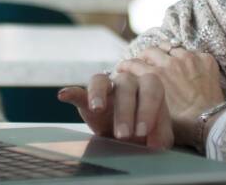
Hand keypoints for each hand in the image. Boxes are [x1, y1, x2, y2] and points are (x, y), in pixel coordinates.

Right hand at [57, 71, 173, 149]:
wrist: (129, 138)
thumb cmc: (146, 133)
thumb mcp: (158, 136)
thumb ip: (161, 135)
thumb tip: (157, 144)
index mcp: (149, 87)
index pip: (151, 87)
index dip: (147, 108)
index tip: (143, 131)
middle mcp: (127, 82)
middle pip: (126, 84)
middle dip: (125, 110)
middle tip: (124, 135)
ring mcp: (106, 88)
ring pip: (101, 80)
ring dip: (98, 94)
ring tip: (96, 108)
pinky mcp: (87, 99)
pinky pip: (78, 91)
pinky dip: (72, 92)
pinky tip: (64, 95)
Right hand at [116, 46, 224, 148]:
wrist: (210, 123)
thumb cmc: (181, 124)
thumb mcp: (153, 110)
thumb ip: (143, 95)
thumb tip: (134, 89)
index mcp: (155, 75)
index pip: (133, 63)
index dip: (126, 65)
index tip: (123, 68)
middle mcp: (170, 62)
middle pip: (150, 50)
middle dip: (144, 56)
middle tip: (144, 63)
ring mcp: (190, 58)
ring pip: (171, 47)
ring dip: (166, 54)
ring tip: (167, 62)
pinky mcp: (206, 59)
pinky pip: (192, 52)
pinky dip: (187, 58)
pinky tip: (187, 68)